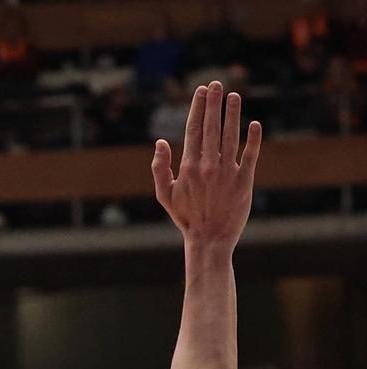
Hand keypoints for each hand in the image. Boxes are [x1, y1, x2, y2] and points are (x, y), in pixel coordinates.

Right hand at [151, 82, 260, 247]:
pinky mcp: (245, 181)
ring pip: (231, 136)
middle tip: (216, 84)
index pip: (193, 130)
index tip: (201, 91)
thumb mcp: (165, 196)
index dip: (198, 108)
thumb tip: (159, 143)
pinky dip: (253, 138)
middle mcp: (208, 166)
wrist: (209, 240)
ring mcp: (227, 172)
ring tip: (234, 95)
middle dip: (214, 103)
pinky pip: (251, 154)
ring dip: (233, 113)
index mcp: (188, 168)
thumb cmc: (186, 218)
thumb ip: (159, 169)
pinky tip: (254, 123)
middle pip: (212, 128)